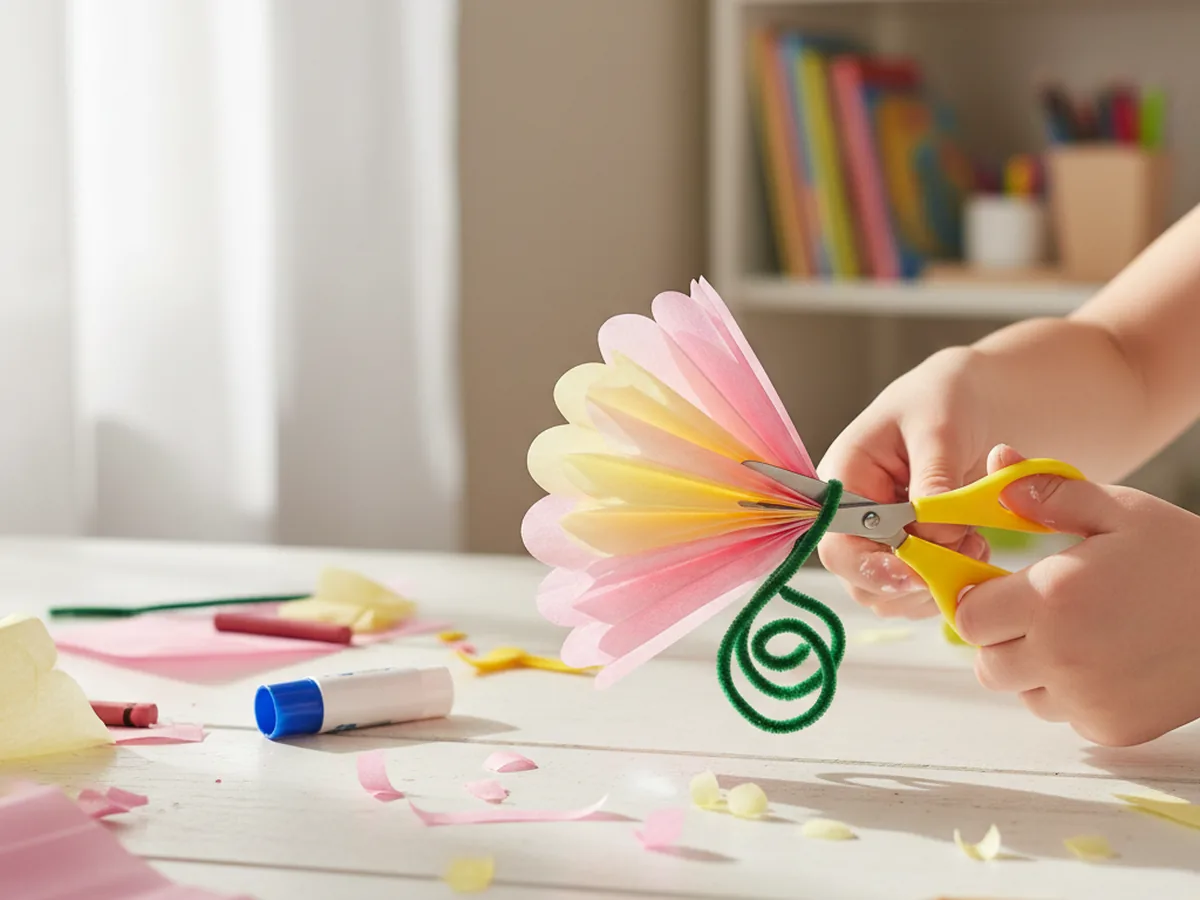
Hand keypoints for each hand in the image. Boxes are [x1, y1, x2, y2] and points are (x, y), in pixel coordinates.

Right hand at [817, 348, 994, 618]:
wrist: (969, 400)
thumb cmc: (942, 400)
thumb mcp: (938, 428)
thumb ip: (934, 479)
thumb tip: (937, 533)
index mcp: (843, 480)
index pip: (836, 545)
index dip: (871, 569)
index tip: (920, 573)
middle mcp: (851, 518)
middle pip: (861, 580)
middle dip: (913, 580)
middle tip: (966, 550)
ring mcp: (877, 539)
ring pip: (890, 595)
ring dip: (934, 584)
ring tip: (974, 544)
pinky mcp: (905, 552)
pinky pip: (916, 590)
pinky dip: (946, 581)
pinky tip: (972, 547)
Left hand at [956, 446, 1199, 745]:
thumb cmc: (1187, 559)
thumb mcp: (1121, 511)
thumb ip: (1049, 493)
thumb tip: (997, 466)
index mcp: (1051, 598)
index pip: (968, 616)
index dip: (979, 600)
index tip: (1000, 588)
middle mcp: (1060, 656)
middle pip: (987, 661)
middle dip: (1001, 637)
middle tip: (1039, 612)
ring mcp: (1086, 699)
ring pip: (1022, 690)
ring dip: (1033, 668)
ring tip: (1079, 634)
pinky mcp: (1111, 729)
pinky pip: (1063, 714)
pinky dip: (1071, 694)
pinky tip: (1107, 661)